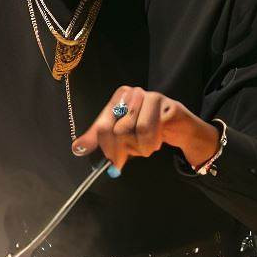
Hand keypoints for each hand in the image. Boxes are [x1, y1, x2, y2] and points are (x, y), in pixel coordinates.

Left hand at [71, 85, 220, 174]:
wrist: (179, 126)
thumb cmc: (147, 129)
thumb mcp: (121, 136)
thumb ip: (100, 140)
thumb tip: (77, 149)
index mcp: (118, 98)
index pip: (103, 125)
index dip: (106, 146)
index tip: (111, 163)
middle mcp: (132, 93)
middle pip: (119, 130)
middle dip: (126, 150)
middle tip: (131, 156)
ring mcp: (151, 97)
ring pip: (138, 130)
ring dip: (143, 147)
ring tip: (147, 146)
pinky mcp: (168, 105)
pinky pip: (156, 131)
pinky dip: (154, 143)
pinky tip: (158, 141)